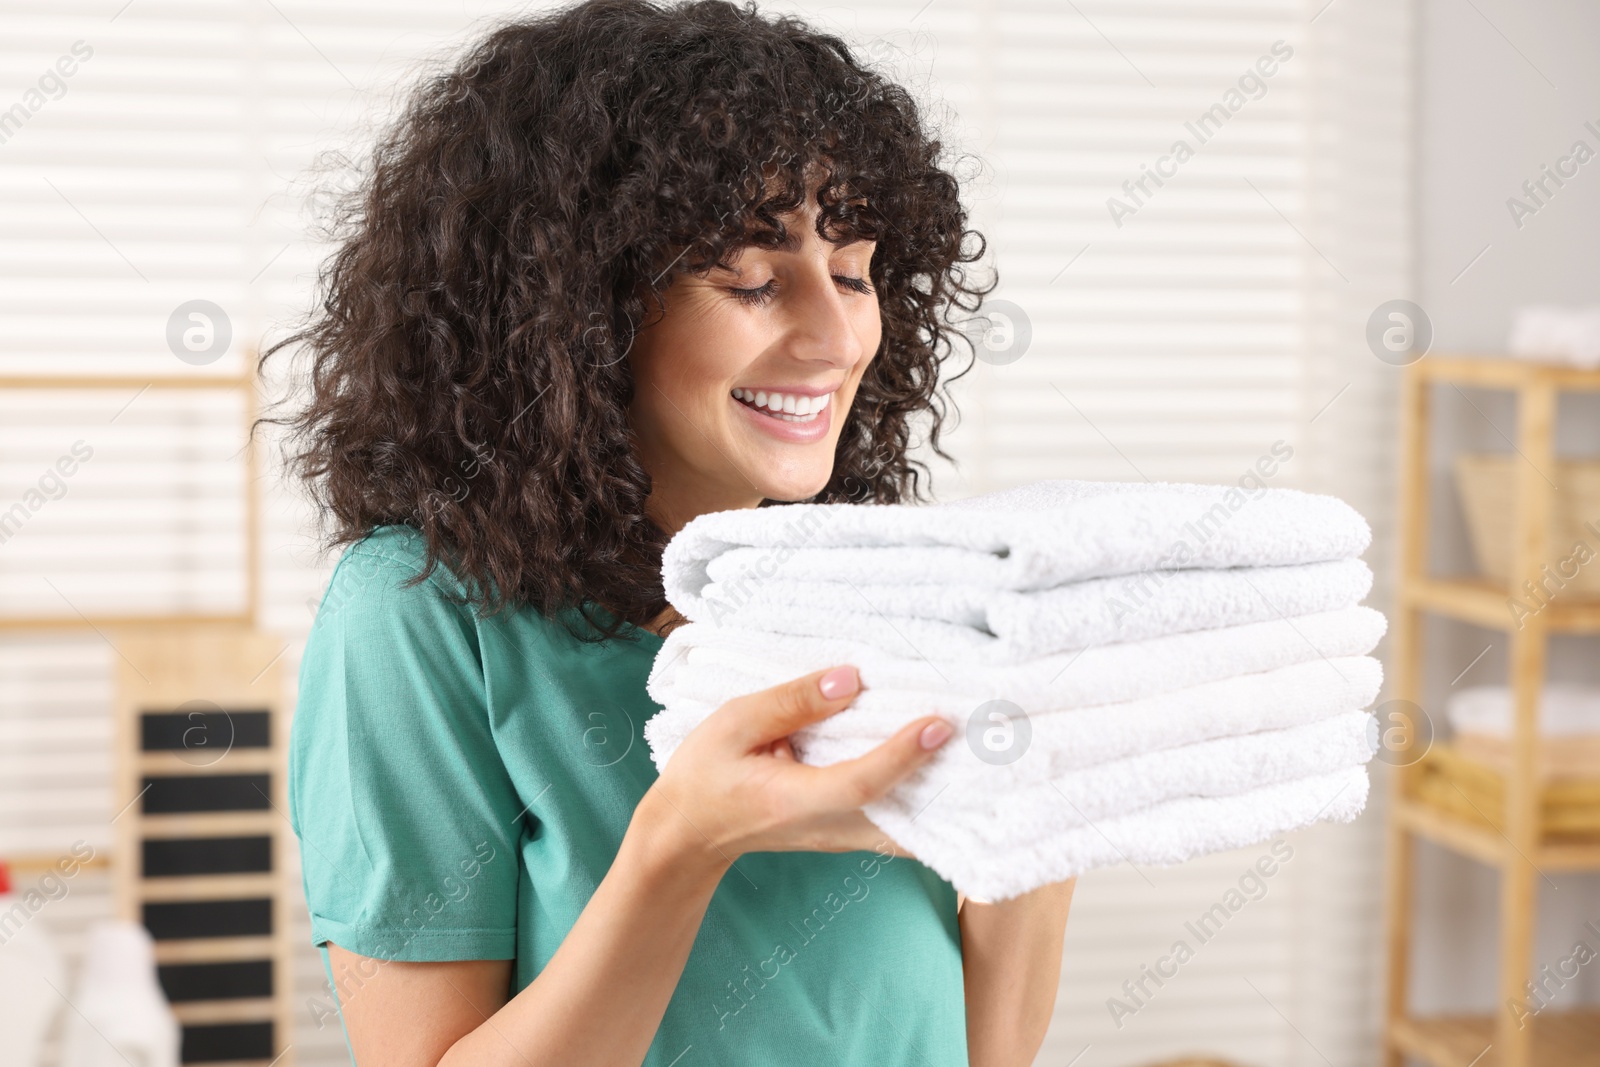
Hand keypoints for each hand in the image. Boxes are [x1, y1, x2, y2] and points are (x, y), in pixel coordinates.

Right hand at [642, 665, 950, 863]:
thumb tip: (851, 679)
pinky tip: (949, 767)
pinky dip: (930, 800)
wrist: (690, 834)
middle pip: (904, 814)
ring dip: (946, 793)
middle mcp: (828, 828)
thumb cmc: (705, 775)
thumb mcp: (732, 723)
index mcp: (793, 799)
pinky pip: (901, 824)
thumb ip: (791, 702)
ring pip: (911, 827)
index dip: (902, 756)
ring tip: (980, 747)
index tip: (937, 724)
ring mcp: (843, 838)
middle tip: (988, 736)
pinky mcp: (850, 835)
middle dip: (948, 780)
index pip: (861, 783)